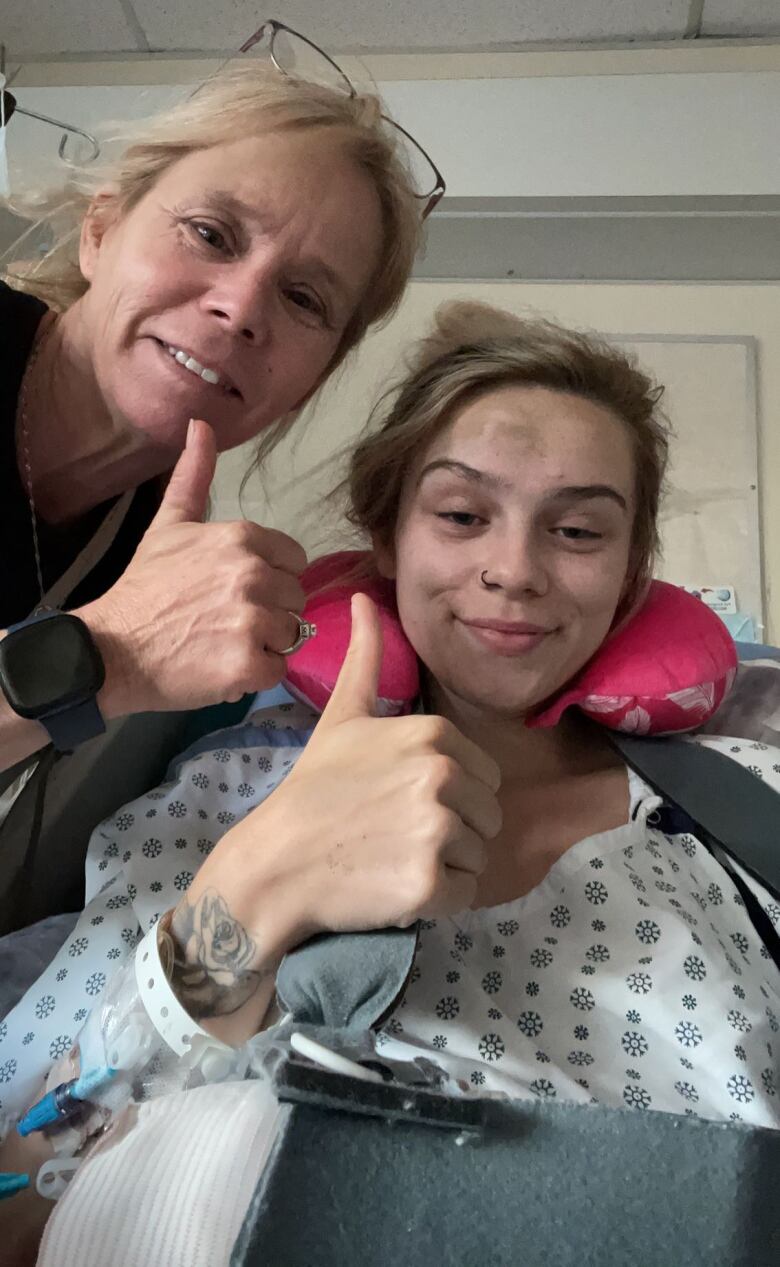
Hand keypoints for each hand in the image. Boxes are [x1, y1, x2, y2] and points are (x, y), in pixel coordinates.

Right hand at [80, 419, 306, 714]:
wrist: (112, 649)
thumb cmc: (144, 588)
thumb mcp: (168, 524)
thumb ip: (194, 476)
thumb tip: (201, 423)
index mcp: (242, 538)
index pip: (294, 560)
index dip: (271, 577)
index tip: (237, 590)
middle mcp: (253, 575)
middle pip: (296, 598)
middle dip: (270, 611)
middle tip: (225, 619)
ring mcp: (252, 621)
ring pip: (290, 634)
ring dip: (264, 643)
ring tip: (223, 642)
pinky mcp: (248, 664)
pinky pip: (278, 668)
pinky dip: (255, 673)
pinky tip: (223, 665)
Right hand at [183, 593, 502, 968]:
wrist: (274, 863)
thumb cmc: (313, 790)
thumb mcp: (342, 716)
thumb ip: (366, 657)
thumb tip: (364, 597)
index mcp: (433, 735)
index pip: (485, 778)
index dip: (448, 796)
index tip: (398, 801)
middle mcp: (442, 776)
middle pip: (488, 817)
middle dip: (450, 832)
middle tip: (394, 834)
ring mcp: (437, 830)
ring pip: (478, 857)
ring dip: (444, 867)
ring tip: (391, 858)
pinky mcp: (430, 884)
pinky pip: (464, 895)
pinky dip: (436, 901)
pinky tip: (392, 887)